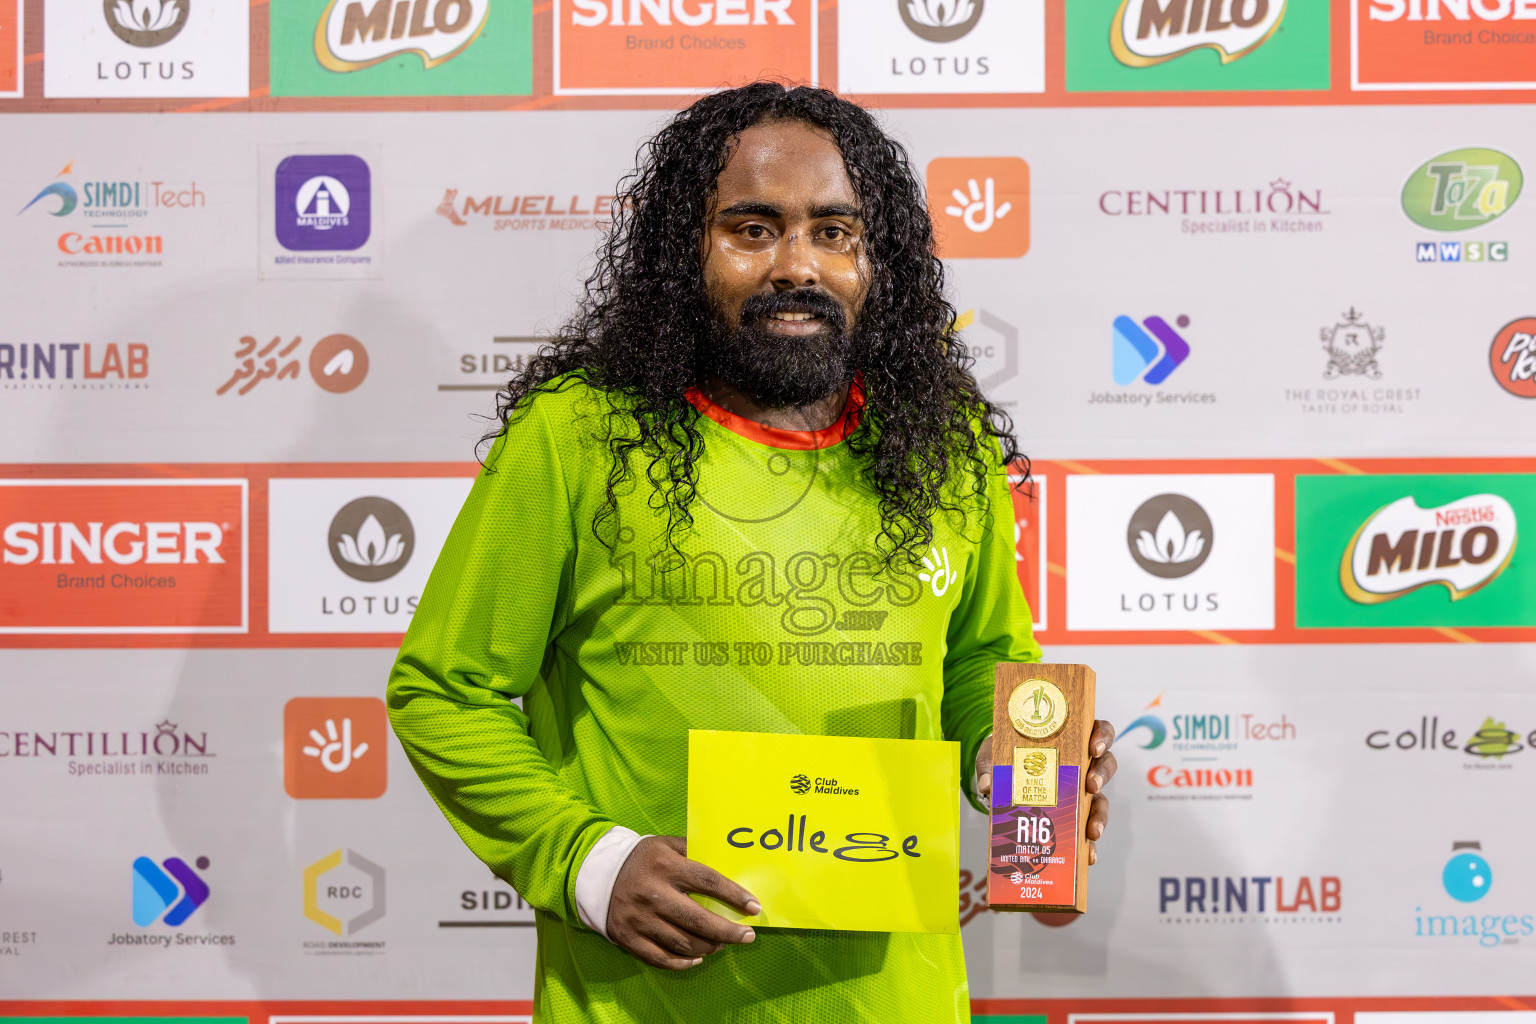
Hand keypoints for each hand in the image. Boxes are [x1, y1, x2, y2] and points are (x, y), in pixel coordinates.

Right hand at [606, 835, 758, 970]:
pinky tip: (698, 957)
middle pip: (698, 920)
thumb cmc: (642, 858)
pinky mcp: (628, 937)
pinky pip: (660, 958)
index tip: (754, 907)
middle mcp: (653, 894)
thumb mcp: (665, 844)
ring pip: (683, 943)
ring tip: (723, 944)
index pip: (708, 882)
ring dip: (709, 947)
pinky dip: (683, 962)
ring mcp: (640, 918)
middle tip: (747, 936)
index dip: (734, 896)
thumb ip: (693, 850)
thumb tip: (728, 859)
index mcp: (665, 866)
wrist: (597, 873)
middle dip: (728, 932)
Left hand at [977, 720, 1117, 864]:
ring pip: (1101, 800)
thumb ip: (989, 764)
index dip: (1102, 737)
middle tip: (1091, 784)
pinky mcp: (1075, 815)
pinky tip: (1087, 855)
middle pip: (1106, 764)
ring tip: (1092, 831)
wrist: (998, 776)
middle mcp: (1081, 763)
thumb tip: (988, 785)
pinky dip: (1090, 843)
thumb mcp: (993, 753)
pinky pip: (1088, 827)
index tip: (1093, 748)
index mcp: (1069, 739)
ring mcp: (1081, 790)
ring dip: (1100, 816)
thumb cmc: (1004, 755)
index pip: (1098, 730)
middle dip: (1102, 775)